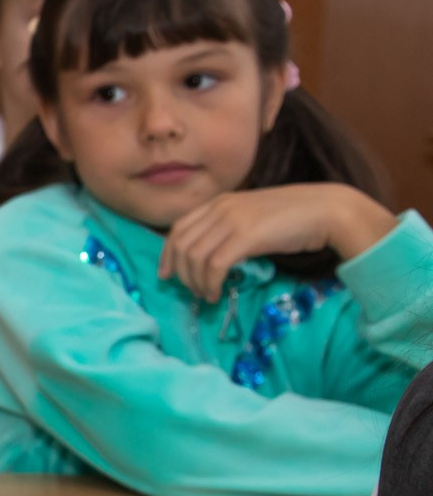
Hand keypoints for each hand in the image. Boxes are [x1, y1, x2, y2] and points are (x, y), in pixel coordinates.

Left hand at [159, 184, 395, 302]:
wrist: (328, 210)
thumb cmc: (294, 217)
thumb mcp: (252, 217)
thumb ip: (229, 228)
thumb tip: (210, 255)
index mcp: (220, 201)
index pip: (178, 228)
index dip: (168, 254)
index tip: (167, 274)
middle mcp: (221, 208)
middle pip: (180, 244)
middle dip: (179, 272)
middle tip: (190, 290)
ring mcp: (233, 220)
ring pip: (194, 257)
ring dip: (195, 282)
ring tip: (206, 294)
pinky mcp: (246, 236)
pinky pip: (213, 265)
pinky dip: (209, 283)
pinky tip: (216, 293)